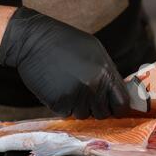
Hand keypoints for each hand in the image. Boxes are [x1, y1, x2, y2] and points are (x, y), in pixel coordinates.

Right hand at [0, 7, 129, 118]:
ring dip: (78, 107)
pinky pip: (66, 113)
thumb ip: (108, 73)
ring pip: (84, 115)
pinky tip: (58, 89)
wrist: (32, 40)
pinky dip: (63, 106)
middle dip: (97, 108)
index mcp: (106, 74)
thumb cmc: (66, 42)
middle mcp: (94, 87)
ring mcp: (76, 96)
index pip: (122, 103)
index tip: (113, 107)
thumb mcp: (96, 52)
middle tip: (87, 96)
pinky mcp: (58, 103)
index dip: (118, 108)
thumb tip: (117, 92)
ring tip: (69, 88)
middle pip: (103, 114)